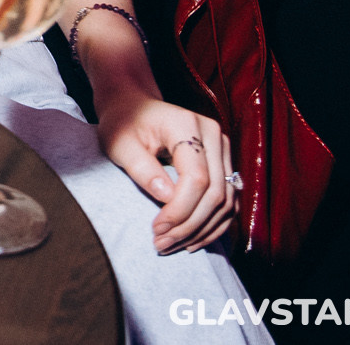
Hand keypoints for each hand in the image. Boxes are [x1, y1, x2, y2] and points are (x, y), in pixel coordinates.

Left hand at [95, 93, 235, 253]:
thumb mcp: (120, 144)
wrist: (133, 105)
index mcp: (188, 125)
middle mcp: (215, 136)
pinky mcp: (224, 164)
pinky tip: (192, 239)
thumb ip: (142, 169)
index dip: (180, 209)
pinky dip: (212, 224)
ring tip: (173, 245)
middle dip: (189, 225)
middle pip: (216, 193)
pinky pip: (228, 201)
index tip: (156, 229)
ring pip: (227, 201)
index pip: (197, 178)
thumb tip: (167, 198)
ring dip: (202, 230)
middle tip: (162, 244)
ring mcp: (223, 149)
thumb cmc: (123, 122)